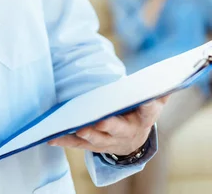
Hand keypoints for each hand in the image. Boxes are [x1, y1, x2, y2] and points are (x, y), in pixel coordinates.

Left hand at [47, 96, 168, 155]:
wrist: (133, 142)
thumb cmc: (140, 114)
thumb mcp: (153, 103)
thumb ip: (160, 90)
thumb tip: (171, 77)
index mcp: (142, 120)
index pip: (148, 112)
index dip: (148, 105)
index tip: (146, 98)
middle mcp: (125, 133)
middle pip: (116, 129)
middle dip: (107, 125)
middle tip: (98, 119)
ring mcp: (108, 142)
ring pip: (95, 139)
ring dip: (84, 134)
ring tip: (72, 127)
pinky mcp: (93, 146)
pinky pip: (77, 144)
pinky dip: (65, 140)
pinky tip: (51, 137)